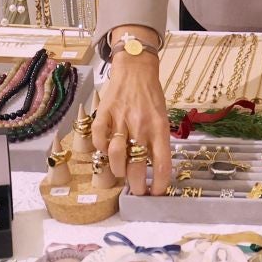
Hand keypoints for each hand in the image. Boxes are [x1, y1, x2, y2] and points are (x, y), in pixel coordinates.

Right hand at [92, 50, 172, 194]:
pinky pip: (99, 138)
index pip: (162, 164)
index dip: (159, 184)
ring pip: (116, 156)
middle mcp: (141, 125)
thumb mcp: (162, 118)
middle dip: (137, 185)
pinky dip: (101, 148)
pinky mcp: (104, 113)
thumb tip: (152, 169)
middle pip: (137, 166)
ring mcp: (121, 119)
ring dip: (118, 170)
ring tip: (121, 172)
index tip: (156, 193)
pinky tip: (106, 150)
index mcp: (160, 128)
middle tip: (136, 190)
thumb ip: (157, 141)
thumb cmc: (151, 96)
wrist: (136, 69)